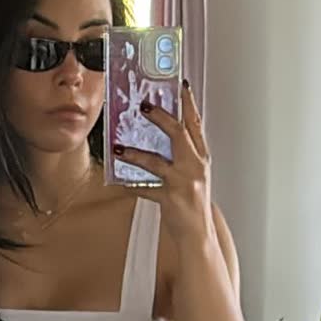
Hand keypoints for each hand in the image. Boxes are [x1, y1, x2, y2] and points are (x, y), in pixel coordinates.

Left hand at [113, 79, 211, 243]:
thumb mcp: (194, 176)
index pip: (196, 124)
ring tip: (119, 148)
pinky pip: (144, 189)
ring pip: (156, 161)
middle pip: (178, 134)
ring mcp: (183, 182)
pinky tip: (120, 182)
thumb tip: (160, 138)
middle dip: (161, 117)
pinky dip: (130, 186)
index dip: (188, 104)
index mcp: (201, 158)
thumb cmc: (194, 205)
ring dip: (135, 153)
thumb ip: (182, 156)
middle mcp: (195, 167)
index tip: (180, 86)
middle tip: (144, 106)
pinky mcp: (170, 198)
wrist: (199, 235)